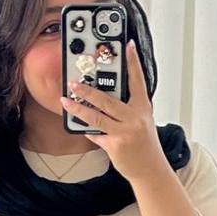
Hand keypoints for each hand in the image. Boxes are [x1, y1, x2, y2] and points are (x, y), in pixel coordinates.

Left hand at [59, 39, 166, 183]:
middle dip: (88, 90)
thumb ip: (126, 108)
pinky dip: (86, 130)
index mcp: (142, 107)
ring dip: (78, 109)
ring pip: (97, 117)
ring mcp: (125, 132)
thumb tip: (103, 98)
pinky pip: (96, 134)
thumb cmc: (144, 145)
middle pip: (107, 99)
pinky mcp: (116, 145)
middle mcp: (135, 118)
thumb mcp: (141, 121)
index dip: (133, 62)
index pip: (138, 80)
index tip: (127, 45)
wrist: (150, 169)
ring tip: (66, 101)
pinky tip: (78, 125)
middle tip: (74, 83)